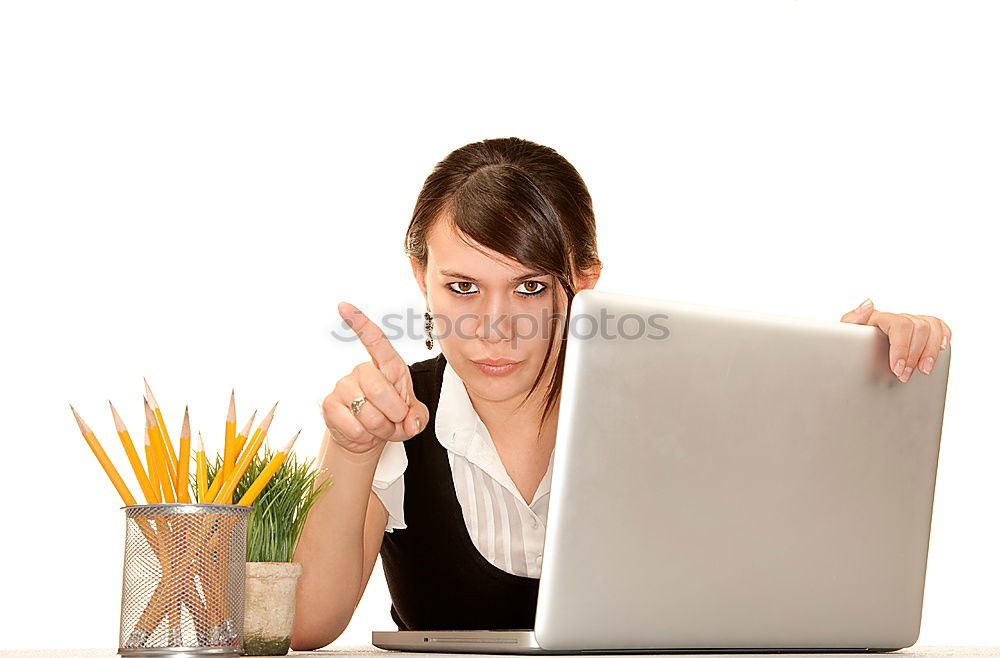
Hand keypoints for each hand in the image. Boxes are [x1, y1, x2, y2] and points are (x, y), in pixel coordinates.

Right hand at [322, 301, 429, 453]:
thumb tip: (411, 420)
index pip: (375, 341)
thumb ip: (418, 416)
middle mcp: (362, 370)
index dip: (361, 323)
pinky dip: (365, 437)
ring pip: (368, 412)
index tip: (343, 306)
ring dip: (380, 429)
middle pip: (379, 388)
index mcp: (386, 366)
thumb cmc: (391, 416)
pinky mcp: (330, 405)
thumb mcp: (413, 416)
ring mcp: (343, 386)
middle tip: (395, 422)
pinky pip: (354, 427)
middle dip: (394, 413)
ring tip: (379, 428)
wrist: (367, 437)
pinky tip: (363, 432)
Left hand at [840, 298, 951, 382]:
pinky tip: (941, 349)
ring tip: (924, 370)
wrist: (849, 353)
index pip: (899, 324)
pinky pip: (938, 325)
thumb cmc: (847, 345)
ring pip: (932, 326)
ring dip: (931, 351)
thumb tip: (869, 304)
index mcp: (878, 317)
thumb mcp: (843, 335)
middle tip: (905, 376)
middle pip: (918, 327)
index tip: (897, 368)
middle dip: (914, 355)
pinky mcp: (920, 331)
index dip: (902, 347)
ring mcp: (910, 322)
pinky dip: (943, 335)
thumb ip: (853, 319)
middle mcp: (897, 317)